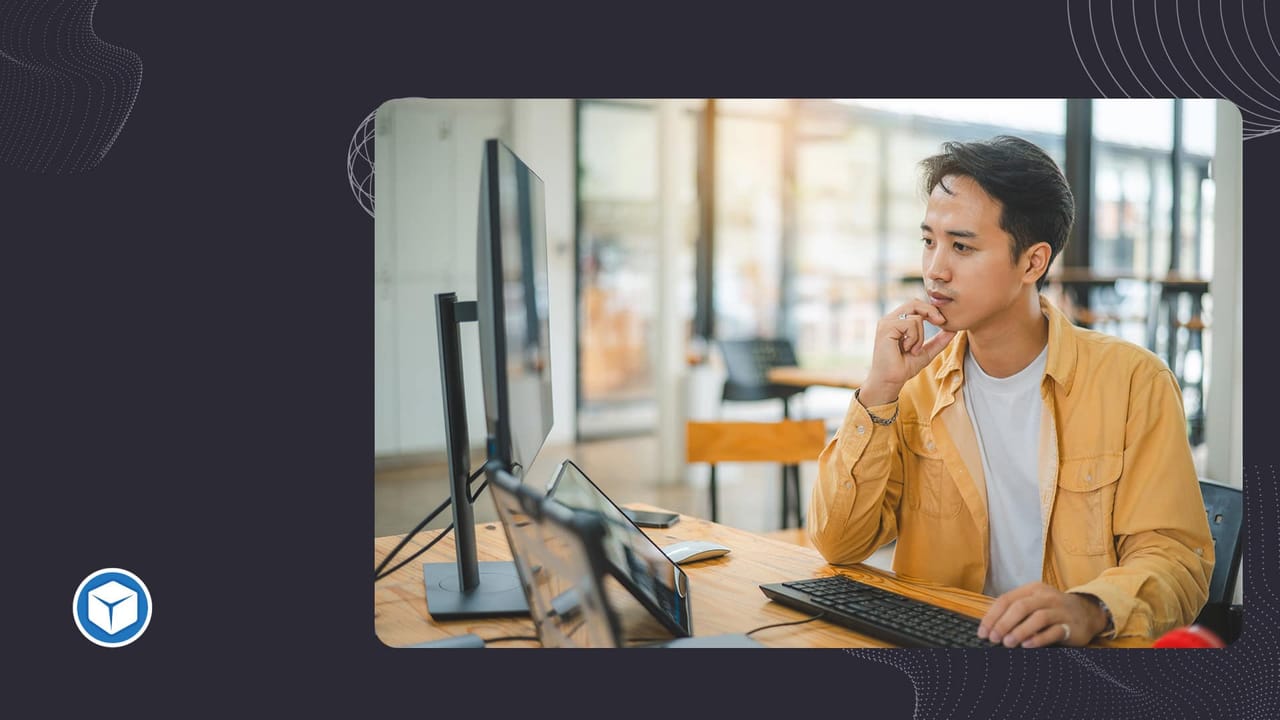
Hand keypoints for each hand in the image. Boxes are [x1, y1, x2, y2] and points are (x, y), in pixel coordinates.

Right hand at [858, 299, 955, 405]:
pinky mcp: (886, 328)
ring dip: (920, 335)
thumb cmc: (903, 368)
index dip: (930, 310)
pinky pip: (910, 324)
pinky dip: (914, 338)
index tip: (942, 322)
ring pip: (916, 316)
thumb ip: (938, 341)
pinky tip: (907, 349)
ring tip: (913, 349)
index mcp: (897, 322)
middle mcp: (890, 319)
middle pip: (914, 303)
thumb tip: (954, 330)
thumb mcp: (926, 352)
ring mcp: (886, 323)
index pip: (915, 305)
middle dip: (931, 312)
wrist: (890, 381)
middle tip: (941, 323)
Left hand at [977, 582, 1108, 647]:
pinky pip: (1053, 631)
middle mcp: (1046, 597)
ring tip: (1007, 643)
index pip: (1006, 599)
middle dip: (1003, 623)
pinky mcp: (1071, 625)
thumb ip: (1015, 610)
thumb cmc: (1053, 609)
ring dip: (1019, 631)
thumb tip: (990, 627)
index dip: (992, 616)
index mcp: (1032, 589)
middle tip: (994, 638)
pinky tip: (1027, 646)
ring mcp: (1060, 610)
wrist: (1087, 612)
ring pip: (1037, 618)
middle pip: (1020, 607)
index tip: (983, 632)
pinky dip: (1039, 639)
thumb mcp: (1034, 603)